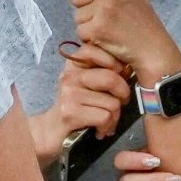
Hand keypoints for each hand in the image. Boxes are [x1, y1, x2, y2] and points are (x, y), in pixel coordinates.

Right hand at [32, 45, 134, 167]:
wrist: (51, 130)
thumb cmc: (76, 106)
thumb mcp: (88, 84)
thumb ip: (105, 72)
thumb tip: (129, 68)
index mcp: (75, 64)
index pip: (97, 50)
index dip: (115, 63)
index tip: (119, 75)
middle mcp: (70, 75)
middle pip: (111, 78)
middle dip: (123, 94)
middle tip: (119, 103)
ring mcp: (69, 93)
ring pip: (112, 102)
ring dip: (114, 117)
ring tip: (106, 121)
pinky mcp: (70, 112)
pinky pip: (104, 117)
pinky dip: (106, 126)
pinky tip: (99, 130)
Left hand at [67, 0, 179, 87]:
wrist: (153, 49)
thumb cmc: (142, 23)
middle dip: (85, 8)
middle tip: (106, 18)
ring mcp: (103, 8)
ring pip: (77, 15)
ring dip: (88, 25)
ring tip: (109, 29)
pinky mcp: (97, 28)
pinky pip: (80, 32)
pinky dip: (90, 39)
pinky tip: (107, 39)